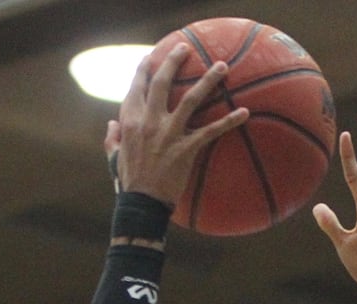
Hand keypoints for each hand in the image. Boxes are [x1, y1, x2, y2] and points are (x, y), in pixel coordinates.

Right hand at [104, 44, 248, 205]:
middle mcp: (148, 121)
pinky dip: (229, 120)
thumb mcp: (113, 156)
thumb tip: (111, 125)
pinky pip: (212, 130)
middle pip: (161, 83)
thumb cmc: (128, 181)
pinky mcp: (187, 149)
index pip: (136, 86)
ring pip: (191, 99)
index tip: (152, 56)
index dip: (143, 69)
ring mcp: (168, 134)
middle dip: (173, 61)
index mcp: (129, 120)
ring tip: (222, 66)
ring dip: (208, 80)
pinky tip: (245, 112)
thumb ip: (112, 138)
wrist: (141, 203)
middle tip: (185, 47)